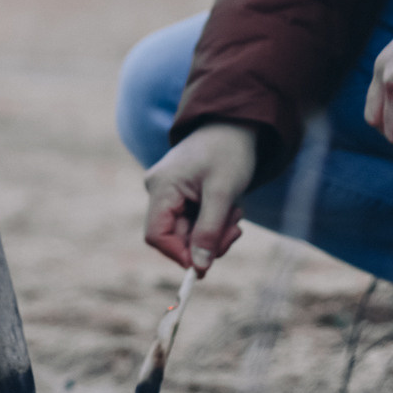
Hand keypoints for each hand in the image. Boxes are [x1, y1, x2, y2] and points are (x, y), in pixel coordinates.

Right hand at [142, 122, 255, 272]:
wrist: (235, 124)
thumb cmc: (229, 152)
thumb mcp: (224, 193)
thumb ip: (210, 231)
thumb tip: (199, 268)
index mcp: (161, 187)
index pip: (157, 235)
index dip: (179, 254)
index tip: (206, 265)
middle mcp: (158, 191)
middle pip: (174, 237)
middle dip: (206, 241)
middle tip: (235, 233)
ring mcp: (169, 193)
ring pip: (187, 232)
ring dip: (215, 232)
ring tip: (236, 214)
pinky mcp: (181, 196)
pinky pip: (193, 222)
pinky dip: (214, 224)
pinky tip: (230, 210)